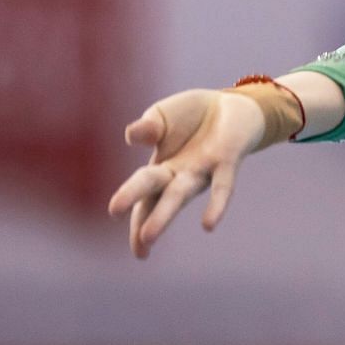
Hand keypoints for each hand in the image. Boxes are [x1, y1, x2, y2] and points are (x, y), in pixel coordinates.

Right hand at [106, 87, 264, 258]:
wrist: (230, 104)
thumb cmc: (190, 116)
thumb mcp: (161, 116)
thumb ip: (148, 127)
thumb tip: (131, 135)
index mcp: (160, 169)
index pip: (141, 191)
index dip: (127, 202)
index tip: (115, 213)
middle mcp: (180, 178)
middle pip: (157, 197)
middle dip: (144, 217)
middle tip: (138, 240)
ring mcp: (202, 171)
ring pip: (181, 195)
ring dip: (165, 215)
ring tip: (149, 237)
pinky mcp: (227, 161)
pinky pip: (222, 186)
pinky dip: (216, 204)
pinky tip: (208, 225)